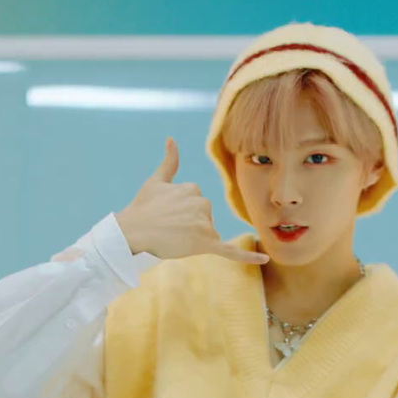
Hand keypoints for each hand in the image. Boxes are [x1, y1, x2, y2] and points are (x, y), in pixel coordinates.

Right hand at [115, 138, 268, 265]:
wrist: (132, 232)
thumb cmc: (142, 208)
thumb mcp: (156, 181)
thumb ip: (169, 161)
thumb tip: (172, 138)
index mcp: (194, 188)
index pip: (197, 205)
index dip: (181, 214)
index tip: (164, 216)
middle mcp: (202, 203)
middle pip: (204, 220)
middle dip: (189, 227)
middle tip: (166, 228)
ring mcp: (204, 225)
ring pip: (209, 236)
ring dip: (193, 240)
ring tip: (171, 238)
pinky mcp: (206, 244)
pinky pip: (231, 251)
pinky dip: (248, 256)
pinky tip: (265, 259)